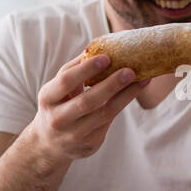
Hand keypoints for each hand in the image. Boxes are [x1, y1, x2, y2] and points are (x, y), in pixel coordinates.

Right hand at [27, 53, 149, 161]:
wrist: (49, 144)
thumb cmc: (58, 105)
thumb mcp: (57, 89)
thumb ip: (74, 69)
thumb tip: (98, 46)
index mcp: (48, 99)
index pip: (66, 82)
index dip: (86, 69)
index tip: (106, 57)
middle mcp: (58, 119)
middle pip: (87, 101)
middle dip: (111, 85)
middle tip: (130, 71)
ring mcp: (74, 135)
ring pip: (104, 114)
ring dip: (126, 95)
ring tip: (142, 80)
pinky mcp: (90, 144)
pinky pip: (109, 122)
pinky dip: (122, 104)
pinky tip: (134, 91)